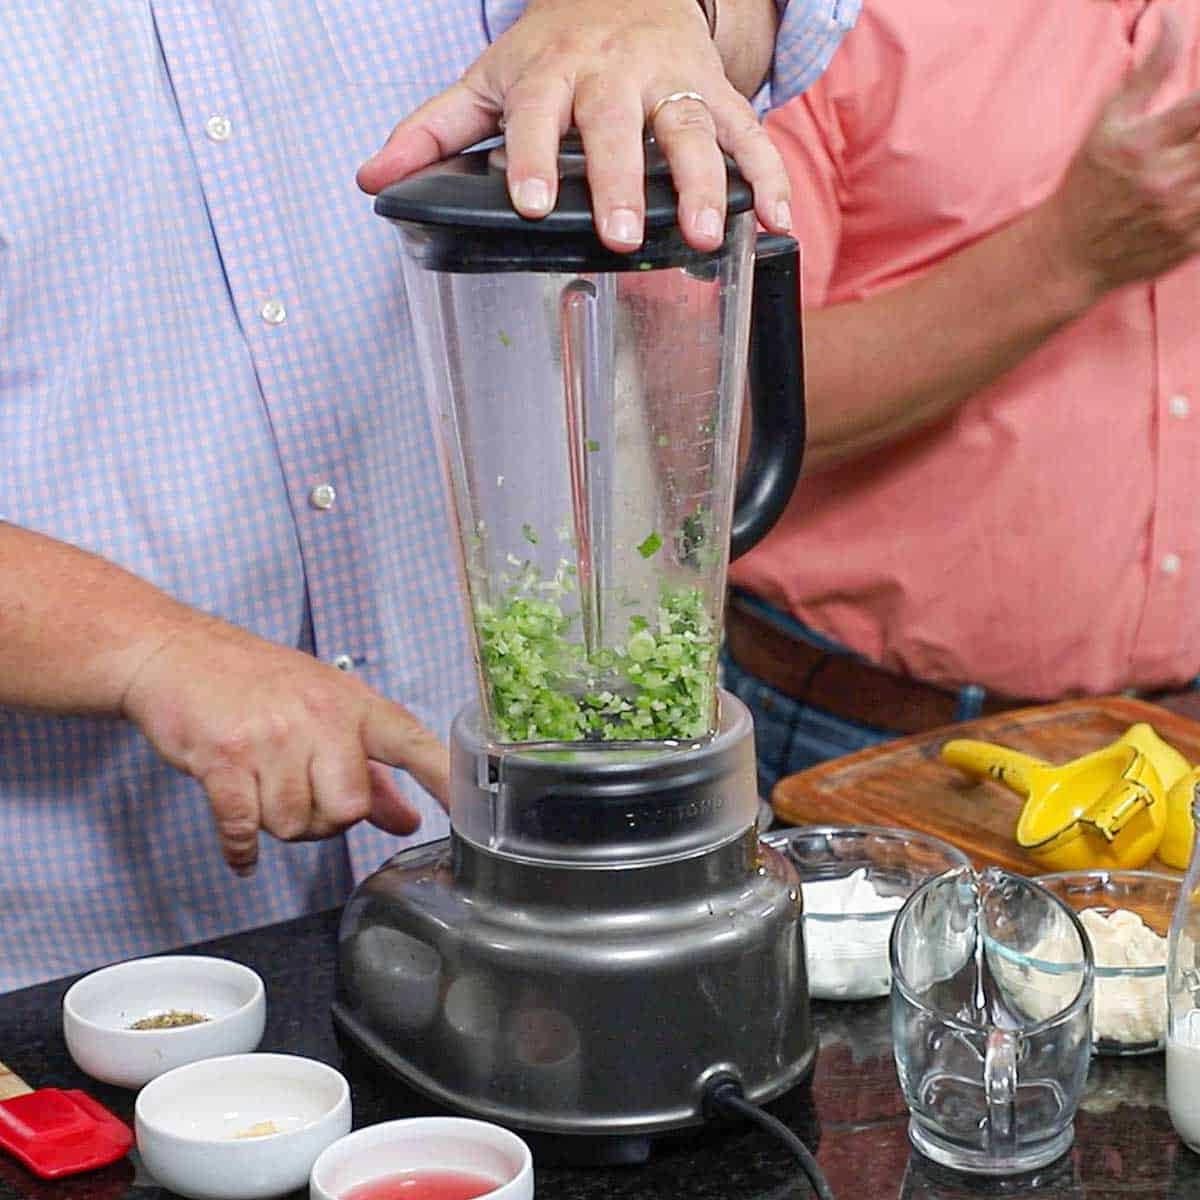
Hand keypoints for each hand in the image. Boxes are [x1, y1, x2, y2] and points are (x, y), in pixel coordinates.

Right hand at [121, 614, 448, 873]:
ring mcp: (272, 739)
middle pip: (349, 809)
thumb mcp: (326, 710)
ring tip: (264, 792)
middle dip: (326, 822)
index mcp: (354, 705)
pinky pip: (244, 828)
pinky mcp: (225, 760)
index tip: (471, 811)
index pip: (414, 743)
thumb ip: (371, 771)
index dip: (446, 780)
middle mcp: (320, 719)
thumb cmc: (256, 680)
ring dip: (279, 824)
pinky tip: (240, 846)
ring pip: (296, 824)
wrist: (176, 653)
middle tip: (303, 799)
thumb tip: (408, 817)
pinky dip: (241, 847)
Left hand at [356, 0, 790, 253]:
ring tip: (706, 236)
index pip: (536, 115)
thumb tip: (372, 180)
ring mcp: (669, 82)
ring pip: (690, 129)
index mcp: (550, 72)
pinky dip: (768, 176)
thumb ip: (435, 131)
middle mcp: (612, 74)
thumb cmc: (551, 52)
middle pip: (617, 125)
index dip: (532, 158)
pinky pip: (748, 133)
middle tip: (622, 235)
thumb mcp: (489, 81)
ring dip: (703, 183)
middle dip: (622, 180)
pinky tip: (776, 222)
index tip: (528, 203)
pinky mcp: (713, 92)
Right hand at [1043, 13, 1199, 297]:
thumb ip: (1148, 72)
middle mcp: (1165, 181)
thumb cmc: (1087, 184)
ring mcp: (1180, 216)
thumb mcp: (1108, 125)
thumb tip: (1172, 18)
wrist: (1066, 257)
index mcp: (1144, 145)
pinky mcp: (1190, 242)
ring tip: (1193, 159)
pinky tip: (1192, 188)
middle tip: (1197, 138)